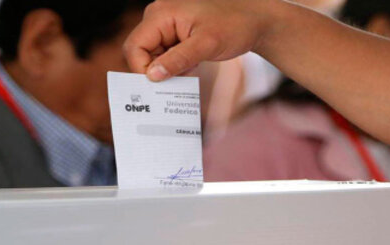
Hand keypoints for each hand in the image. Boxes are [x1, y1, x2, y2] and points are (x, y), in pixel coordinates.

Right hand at [124, 0, 274, 80]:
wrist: (255, 20)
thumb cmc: (234, 25)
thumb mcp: (206, 45)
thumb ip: (177, 60)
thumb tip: (152, 76)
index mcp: (160, 14)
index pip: (134, 47)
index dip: (142, 70)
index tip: (161, 85)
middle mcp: (158, 17)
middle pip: (140, 53)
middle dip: (157, 71)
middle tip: (181, 76)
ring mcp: (165, 25)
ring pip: (152, 57)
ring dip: (168, 69)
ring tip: (192, 67)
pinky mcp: (174, 34)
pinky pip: (164, 56)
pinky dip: (175, 66)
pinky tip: (193, 64)